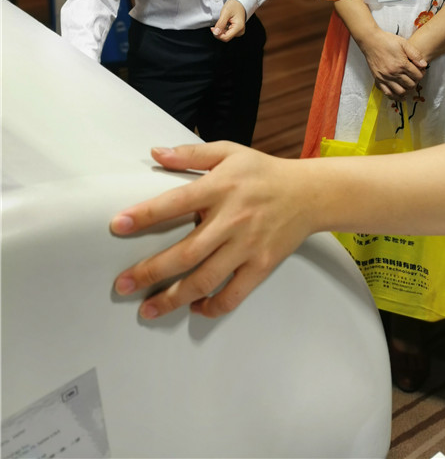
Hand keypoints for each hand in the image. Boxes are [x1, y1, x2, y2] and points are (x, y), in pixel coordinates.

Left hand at [111, 143, 311, 318]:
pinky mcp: (262, 265)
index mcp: (221, 187)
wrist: (309, 193)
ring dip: (174, 298)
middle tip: (123, 284)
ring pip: (206, 279)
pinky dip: (212, 306)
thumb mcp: (229, 152)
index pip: (176, 202)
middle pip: (186, 252)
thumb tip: (156, 153)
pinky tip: (195, 307)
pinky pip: (234, 294)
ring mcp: (248, 245)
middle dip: (150, 271)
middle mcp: (233, 218)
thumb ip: (191, 152)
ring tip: (148, 310)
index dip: (146, 214)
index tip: (118, 225)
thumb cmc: (263, 172)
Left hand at [211, 0, 245, 40]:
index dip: (217, 34)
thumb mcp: (225, 12)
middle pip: (225, 37)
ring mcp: (239, 32)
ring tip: (222, 22)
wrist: (239, 3)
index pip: (226, 38)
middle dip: (219, 32)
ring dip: (221, 31)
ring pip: (226, 36)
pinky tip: (224, 24)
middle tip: (216, 24)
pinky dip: (223, 30)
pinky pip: (227, 33)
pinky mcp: (237, 31)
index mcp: (238, 27)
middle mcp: (240, 31)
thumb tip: (215, 33)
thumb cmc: (234, 6)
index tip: (212, 28)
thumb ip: (220, 23)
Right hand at [359, 29, 426, 97]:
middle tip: (415, 77)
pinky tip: (399, 94)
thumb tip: (424, 65)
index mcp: (401, 64)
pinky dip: (395, 96)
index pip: (417, 76)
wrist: (370, 41)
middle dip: (415, 82)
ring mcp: (385, 77)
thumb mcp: (404, 43)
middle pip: (410, 85)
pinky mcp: (378, 79)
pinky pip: (388, 93)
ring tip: (408, 85)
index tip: (420, 71)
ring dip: (407, 90)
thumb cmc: (387, 41)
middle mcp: (394, 73)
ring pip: (400, 92)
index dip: (422, 74)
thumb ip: (415, 54)